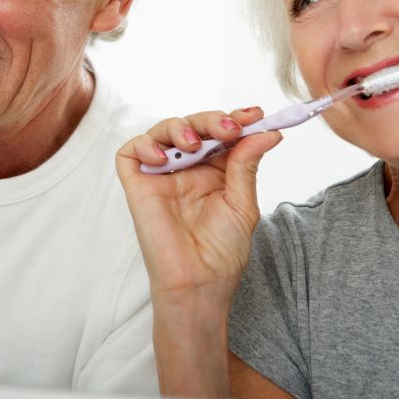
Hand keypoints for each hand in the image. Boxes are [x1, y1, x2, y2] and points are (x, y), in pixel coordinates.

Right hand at [116, 108, 281, 308]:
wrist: (200, 283)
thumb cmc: (222, 251)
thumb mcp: (243, 203)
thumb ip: (247, 164)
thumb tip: (267, 132)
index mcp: (215, 172)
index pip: (221, 134)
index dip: (235, 119)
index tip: (255, 115)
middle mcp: (187, 170)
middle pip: (193, 126)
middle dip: (212, 120)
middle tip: (230, 128)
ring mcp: (161, 176)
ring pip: (162, 132)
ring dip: (180, 127)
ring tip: (195, 144)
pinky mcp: (138, 186)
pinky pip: (131, 152)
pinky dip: (145, 145)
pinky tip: (165, 159)